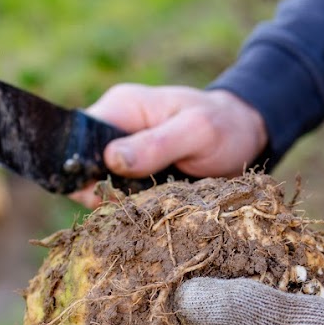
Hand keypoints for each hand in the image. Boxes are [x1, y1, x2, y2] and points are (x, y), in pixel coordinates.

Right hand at [71, 86, 267, 207]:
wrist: (246, 138)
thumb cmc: (224, 126)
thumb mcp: (196, 131)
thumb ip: (156, 144)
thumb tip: (111, 160)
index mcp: (120, 108)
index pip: (77, 140)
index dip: (82, 168)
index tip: (106, 191)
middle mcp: (115, 132)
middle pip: (84, 169)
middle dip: (101, 192)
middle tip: (132, 206)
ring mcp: (125, 157)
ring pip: (100, 189)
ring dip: (118, 205)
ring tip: (146, 212)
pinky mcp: (136, 179)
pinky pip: (120, 198)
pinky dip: (131, 210)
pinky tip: (149, 216)